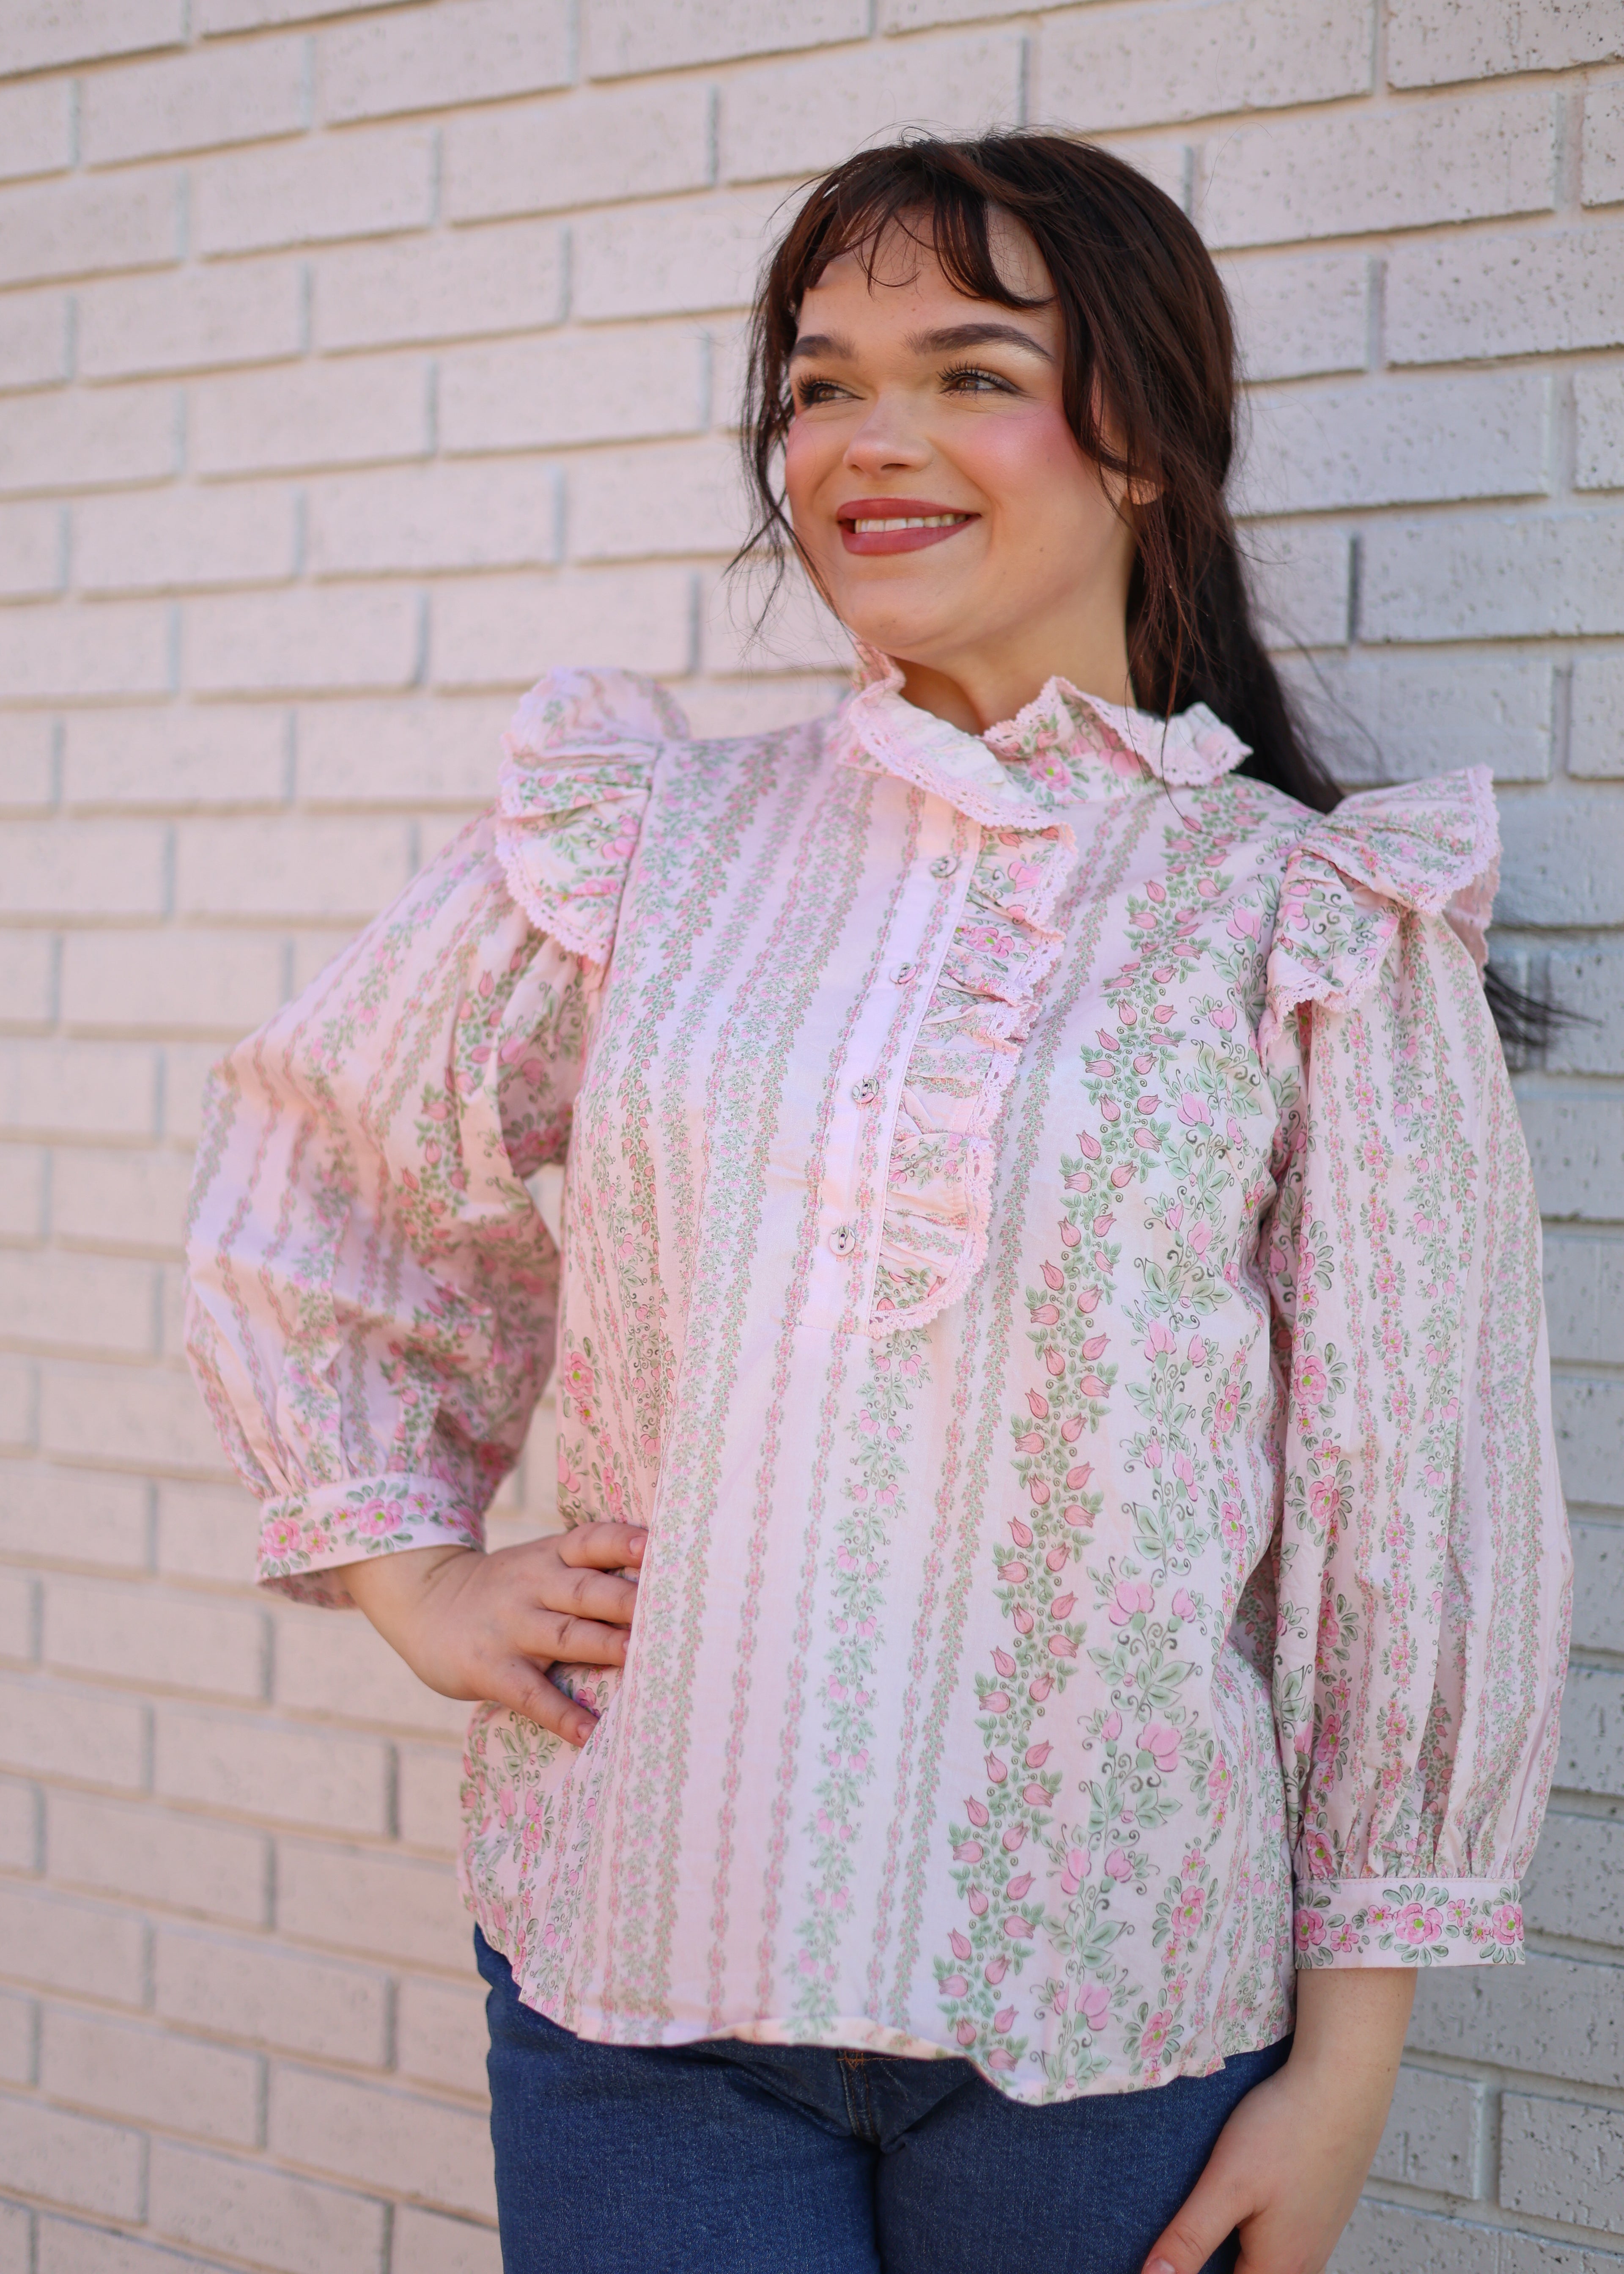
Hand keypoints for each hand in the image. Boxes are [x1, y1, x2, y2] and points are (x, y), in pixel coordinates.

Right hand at [342, 1528, 646, 1746]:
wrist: (425, 1604)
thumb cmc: (506, 1589)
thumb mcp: (539, 1563)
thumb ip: (586, 1568)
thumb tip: (659, 1581)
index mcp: (551, 1557)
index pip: (590, 1541)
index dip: (621, 1542)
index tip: (653, 1546)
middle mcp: (534, 1587)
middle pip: (587, 1591)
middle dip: (627, 1600)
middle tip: (670, 1610)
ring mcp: (511, 1628)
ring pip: (564, 1636)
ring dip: (602, 1646)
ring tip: (639, 1659)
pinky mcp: (491, 1669)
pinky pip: (530, 1694)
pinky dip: (560, 1714)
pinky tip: (589, 1734)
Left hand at [1142, 1967, 1415, 2273]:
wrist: (1344, 2083)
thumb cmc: (1284, 2130)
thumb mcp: (1225, 2184)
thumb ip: (1189, 2238)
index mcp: (1278, 2269)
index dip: (1190, 2272)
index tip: (1173, 2250)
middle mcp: (1305, 2263)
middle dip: (1215, 2259)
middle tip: (1189, 2233)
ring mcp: (1320, 2236)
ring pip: (1270, 2260)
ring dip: (1240, 2248)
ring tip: (1213, 2220)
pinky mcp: (1324, 2208)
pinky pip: (1287, 2237)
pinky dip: (1259, 2230)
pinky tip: (1249, 2201)